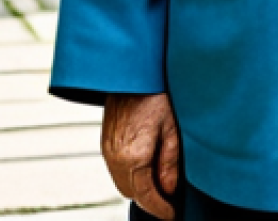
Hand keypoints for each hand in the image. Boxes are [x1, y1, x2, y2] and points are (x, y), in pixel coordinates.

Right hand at [102, 92, 180, 218]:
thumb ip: (169, 162)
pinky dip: (129, 175)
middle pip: (132, 193)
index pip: (147, 196)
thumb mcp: (171, 128)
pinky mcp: (105, 141)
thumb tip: (169, 189)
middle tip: (167, 200)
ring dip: (138, 188)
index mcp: (134, 156)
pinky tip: (144, 166)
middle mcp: (116, 157)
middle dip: (149, 200)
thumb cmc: (155, 93)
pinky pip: (116, 169)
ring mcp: (107, 149)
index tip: (172, 214)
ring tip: (158, 184)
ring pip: (122, 183)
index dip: (161, 209)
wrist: (131, 71)